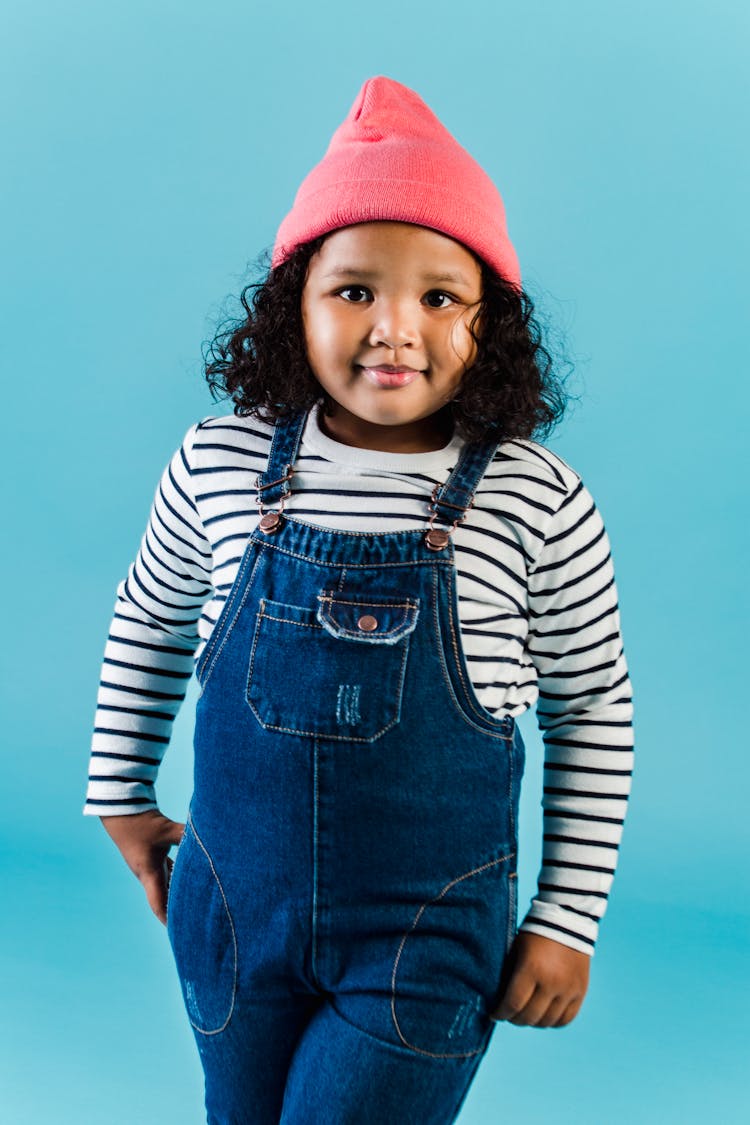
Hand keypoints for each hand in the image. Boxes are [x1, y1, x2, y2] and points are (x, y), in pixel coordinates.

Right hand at [100, 809, 184, 925]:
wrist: (120, 811)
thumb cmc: (141, 822)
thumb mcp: (165, 829)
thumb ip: (187, 835)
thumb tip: (210, 837)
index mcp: (149, 873)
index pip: (159, 904)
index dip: (169, 919)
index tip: (180, 934)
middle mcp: (147, 874)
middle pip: (164, 899)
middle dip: (177, 912)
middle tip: (195, 923)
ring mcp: (149, 866)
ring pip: (165, 886)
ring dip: (177, 895)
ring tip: (195, 905)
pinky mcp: (151, 856)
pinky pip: (166, 873)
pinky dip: (177, 879)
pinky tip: (190, 879)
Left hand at [490, 931, 590, 1027]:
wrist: (567, 921)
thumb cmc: (535, 934)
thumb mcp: (516, 949)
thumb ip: (509, 974)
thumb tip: (498, 997)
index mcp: (531, 969)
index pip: (512, 1003)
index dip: (500, 1013)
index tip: (494, 1014)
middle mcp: (551, 982)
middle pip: (529, 1017)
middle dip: (514, 1018)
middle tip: (509, 1014)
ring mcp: (568, 989)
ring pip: (547, 1022)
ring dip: (533, 1022)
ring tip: (526, 1014)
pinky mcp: (580, 992)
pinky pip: (565, 1019)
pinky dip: (552, 1021)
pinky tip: (543, 1015)